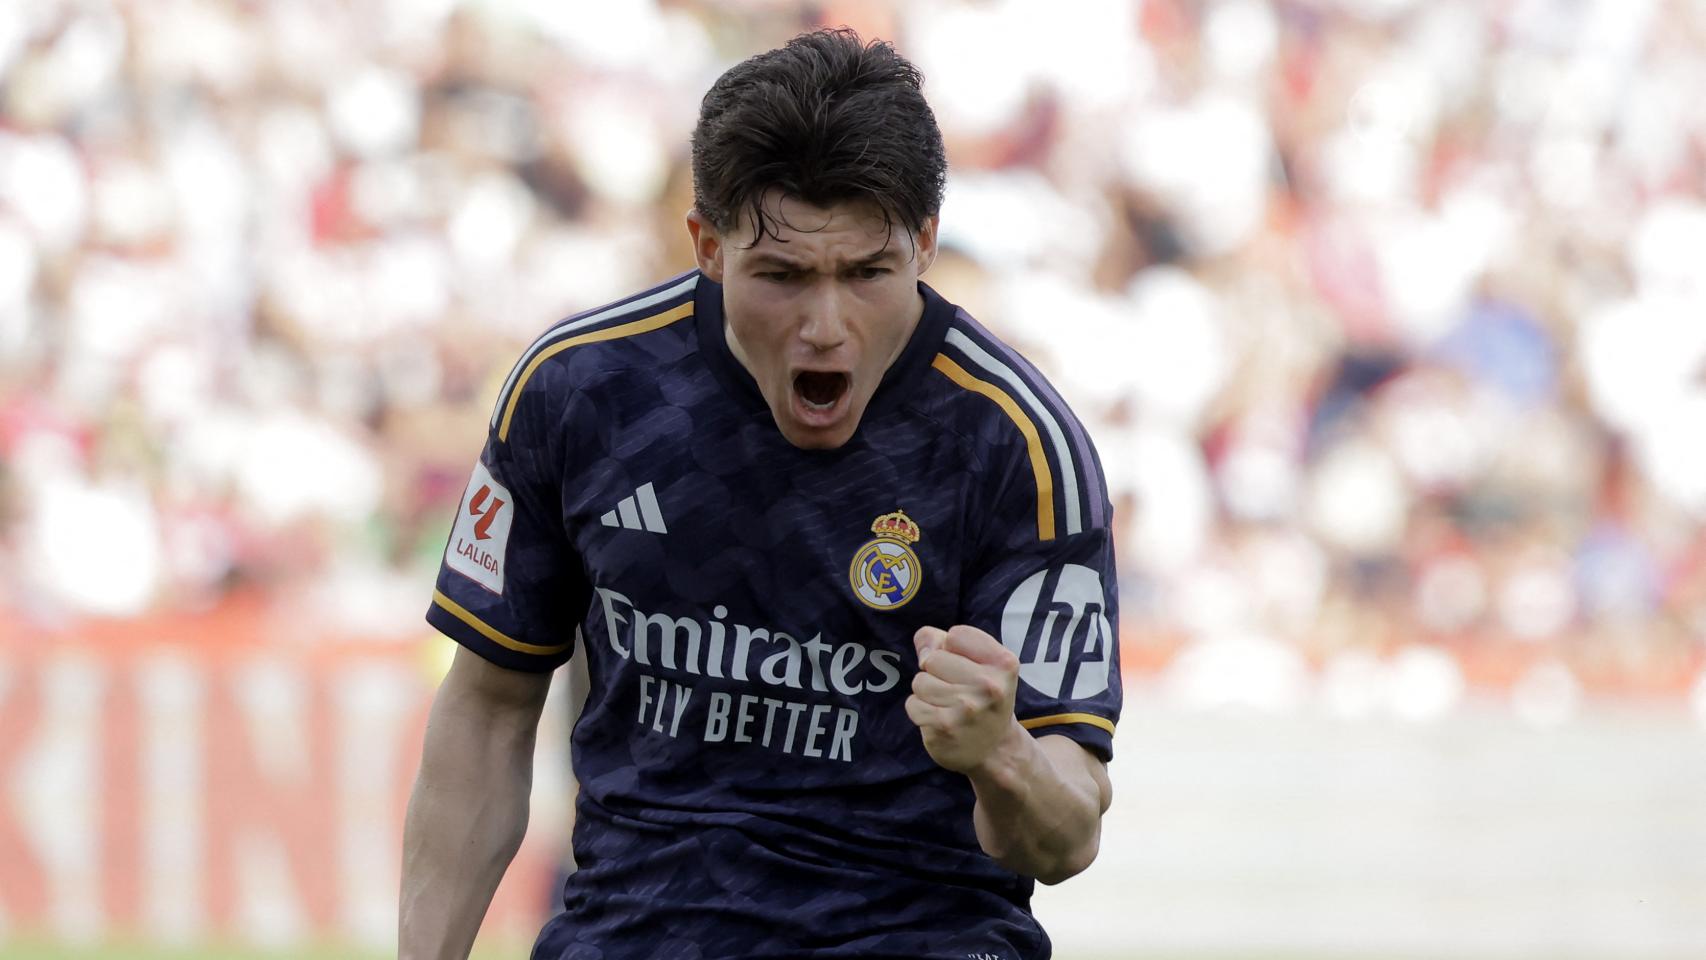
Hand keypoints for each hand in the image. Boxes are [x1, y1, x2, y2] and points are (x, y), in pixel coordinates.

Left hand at [905, 624, 1021, 773]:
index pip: (956, 635)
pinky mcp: (944, 727)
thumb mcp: (981, 665)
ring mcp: (966, 708)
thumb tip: (922, 641)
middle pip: (933, 658)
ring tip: (948, 706)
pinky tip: (940, 720)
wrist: (996, 751)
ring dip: (927, 693)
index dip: (954, 649)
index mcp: (1004, 663)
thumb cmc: (984, 699)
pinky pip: (912, 704)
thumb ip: (947, 643)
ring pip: (920, 681)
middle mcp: (989, 685)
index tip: (966, 667)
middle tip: (957, 691)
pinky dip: (920, 711)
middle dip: (937, 672)